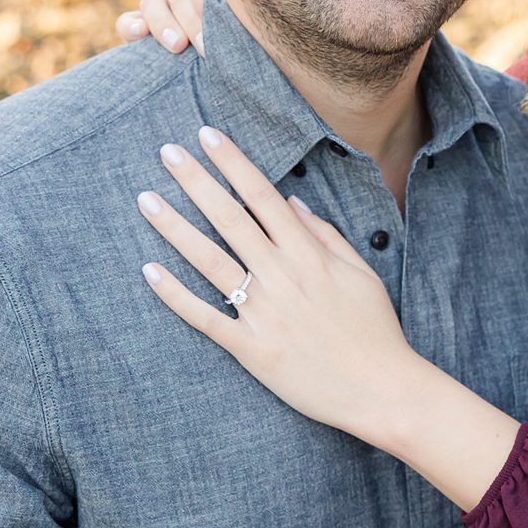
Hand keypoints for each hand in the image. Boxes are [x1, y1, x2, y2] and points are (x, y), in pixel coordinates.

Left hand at [138, 127, 420, 440]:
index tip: (208, 136)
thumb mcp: (361, 274)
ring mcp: (264, 313)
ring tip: (146, 200)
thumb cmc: (375, 331)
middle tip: (167, 152)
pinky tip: (149, 272)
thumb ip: (326, 235)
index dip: (234, 164)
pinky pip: (206, 318)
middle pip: (230, 219)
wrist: (381, 391)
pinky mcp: (252, 348)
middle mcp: (282, 277)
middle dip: (197, 182)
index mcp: (309, 255)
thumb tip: (293, 201)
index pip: (264, 197)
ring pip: (210, 261)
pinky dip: (176, 296)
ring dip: (175, 228)